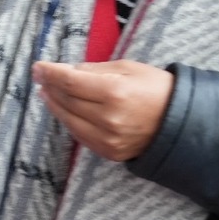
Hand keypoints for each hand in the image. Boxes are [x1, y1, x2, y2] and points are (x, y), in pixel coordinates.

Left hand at [33, 60, 174, 163]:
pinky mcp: (109, 152)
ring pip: (69, 121)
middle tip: (39, 76)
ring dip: (54, 105)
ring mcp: (107, 139)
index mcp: (114, 92)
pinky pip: (80, 135)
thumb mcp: (127, 68)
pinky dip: (68, 121)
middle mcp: (108, 118)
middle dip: (49, 86)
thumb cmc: (156, 88)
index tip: (38, 67)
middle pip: (67, 101)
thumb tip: (67, 71)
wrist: (180, 122)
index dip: (51, 74)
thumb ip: (94, 70)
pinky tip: (62, 109)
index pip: (70, 82)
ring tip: (46, 92)